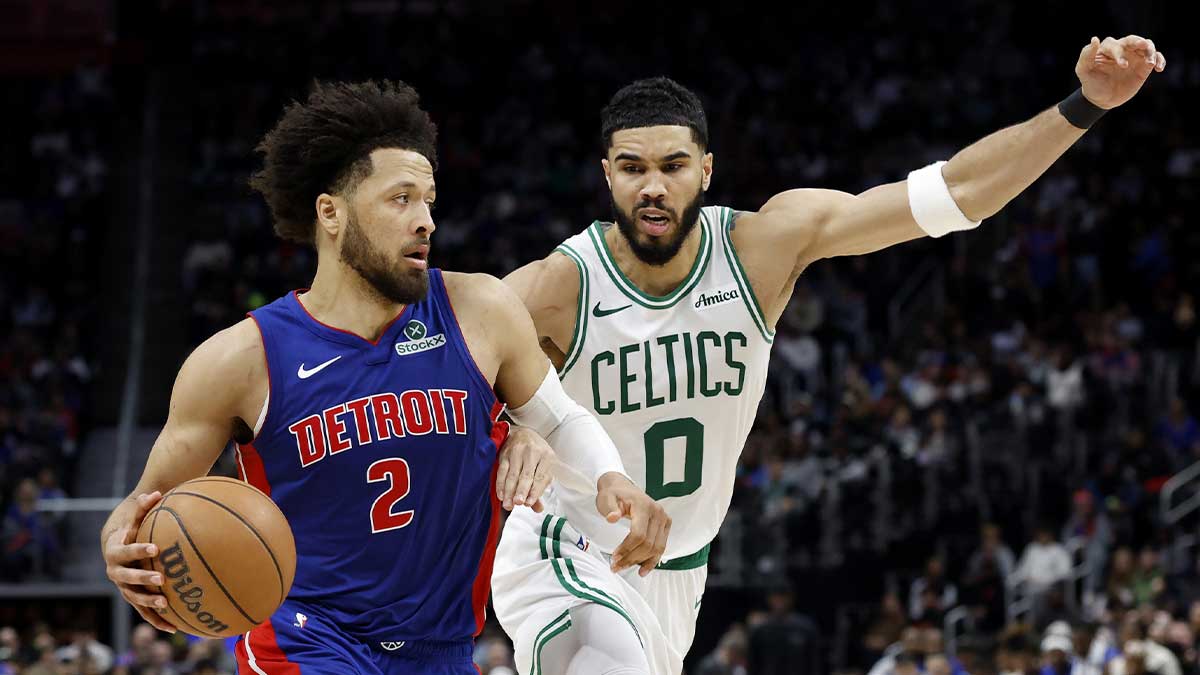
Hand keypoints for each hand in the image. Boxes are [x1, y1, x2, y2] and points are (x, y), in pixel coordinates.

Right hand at [102, 492, 176, 632]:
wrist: (116, 541)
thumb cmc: (130, 524)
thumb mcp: (134, 513)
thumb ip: (143, 505)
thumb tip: (156, 492)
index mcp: (114, 550)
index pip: (124, 551)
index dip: (138, 550)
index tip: (155, 548)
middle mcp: (115, 571)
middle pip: (126, 577)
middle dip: (143, 579)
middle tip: (161, 579)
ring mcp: (122, 586)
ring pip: (133, 597)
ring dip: (148, 603)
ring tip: (166, 604)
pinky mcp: (132, 596)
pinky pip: (143, 611)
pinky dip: (156, 619)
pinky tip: (174, 628)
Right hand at [496, 426, 554, 511]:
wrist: (522, 433)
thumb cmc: (537, 454)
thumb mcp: (544, 467)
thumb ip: (540, 488)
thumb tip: (539, 509)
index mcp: (547, 456)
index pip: (541, 476)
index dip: (535, 491)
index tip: (529, 503)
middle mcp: (533, 452)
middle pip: (526, 475)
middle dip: (521, 490)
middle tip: (518, 503)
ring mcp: (517, 452)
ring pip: (512, 474)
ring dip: (509, 491)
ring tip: (508, 505)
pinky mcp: (505, 454)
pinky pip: (502, 471)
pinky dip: (500, 484)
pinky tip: (501, 495)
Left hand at [596, 473, 670, 576]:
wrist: (623, 487)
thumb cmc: (614, 494)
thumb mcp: (606, 498)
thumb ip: (609, 508)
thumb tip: (612, 518)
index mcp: (644, 506)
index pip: (639, 534)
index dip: (627, 548)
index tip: (614, 557)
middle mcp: (658, 513)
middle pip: (648, 544)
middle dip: (631, 558)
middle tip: (615, 566)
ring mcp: (664, 519)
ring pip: (656, 548)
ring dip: (640, 562)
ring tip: (624, 567)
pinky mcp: (665, 526)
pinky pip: (661, 547)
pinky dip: (652, 560)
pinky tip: (642, 570)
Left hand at [1076, 35, 1165, 109]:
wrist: (1102, 99)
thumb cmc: (1091, 83)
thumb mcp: (1084, 71)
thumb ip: (1086, 56)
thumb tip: (1094, 39)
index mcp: (1107, 49)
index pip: (1116, 45)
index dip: (1120, 53)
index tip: (1123, 65)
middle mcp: (1122, 49)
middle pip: (1133, 40)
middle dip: (1139, 42)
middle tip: (1144, 46)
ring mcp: (1134, 56)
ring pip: (1147, 46)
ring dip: (1150, 52)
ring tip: (1150, 63)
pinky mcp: (1144, 65)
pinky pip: (1156, 58)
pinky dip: (1160, 60)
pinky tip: (1158, 68)